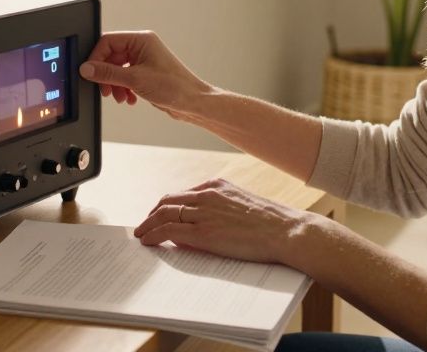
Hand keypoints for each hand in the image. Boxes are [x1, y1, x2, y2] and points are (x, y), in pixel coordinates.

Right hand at [79, 31, 212, 119]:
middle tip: (104, 89)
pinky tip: (128, 99)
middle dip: (106, 75)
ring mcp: (144, 60)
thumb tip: (87, 68)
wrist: (192, 103)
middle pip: (111, 56)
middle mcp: (142, 47)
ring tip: (119, 97)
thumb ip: (108, 74)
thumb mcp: (135, 79)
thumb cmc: (173, 87)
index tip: (89, 72)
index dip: (96, 57)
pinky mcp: (145, 73)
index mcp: (141, 40)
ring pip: (117, 69)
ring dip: (114, 84)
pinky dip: (123, 89)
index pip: (108, 41)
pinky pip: (125, 78)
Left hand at [132, 178, 311, 265]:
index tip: (160, 213)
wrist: (285, 230)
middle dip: (153, 213)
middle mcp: (206, 194)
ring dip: (148, 224)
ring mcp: (203, 213)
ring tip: (141, 234)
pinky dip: (153, 235)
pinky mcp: (202, 233)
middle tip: (144, 224)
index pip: (183, 193)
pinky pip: (168, 231)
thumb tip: (209, 220)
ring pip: (164, 214)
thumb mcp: (244, 204)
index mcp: (217, 185)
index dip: (168, 205)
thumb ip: (223, 207)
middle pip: (168, 201)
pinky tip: (147, 241)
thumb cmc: (273, 222)